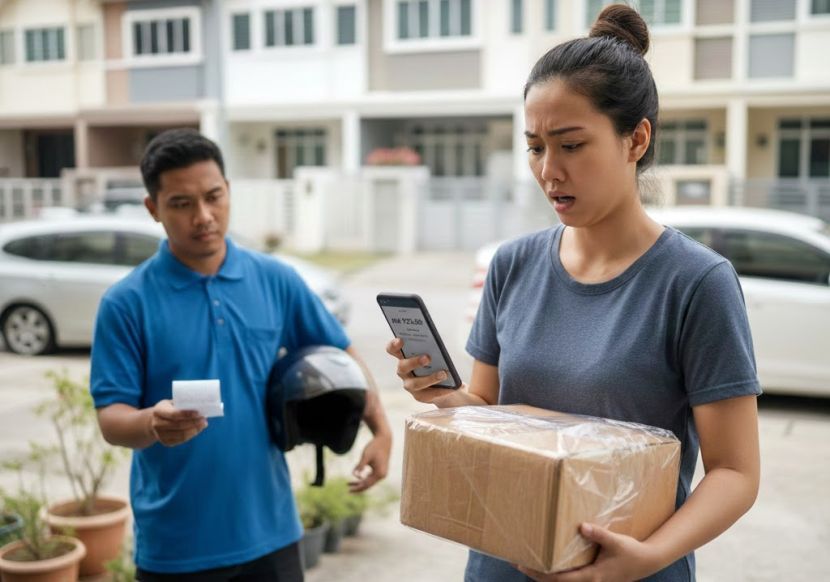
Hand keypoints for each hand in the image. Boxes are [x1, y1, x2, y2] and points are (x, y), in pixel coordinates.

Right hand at [149, 399, 207, 446]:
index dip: (187, 414)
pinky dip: (191, 435)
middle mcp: (157, 424)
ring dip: (195, 430)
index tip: (199, 413)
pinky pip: (181, 440)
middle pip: (179, 425)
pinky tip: (197, 430)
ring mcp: (160, 435)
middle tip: (204, 419)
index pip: (174, 414)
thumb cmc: (168, 408)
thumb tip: (201, 406)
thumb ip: (182, 404)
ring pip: (181, 435)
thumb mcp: (171, 403)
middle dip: (194, 423)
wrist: (154, 421)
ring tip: (203, 424)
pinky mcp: (165, 442)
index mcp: (158, 411)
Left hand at [349, 431, 391, 491]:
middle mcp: (382, 475)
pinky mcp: (381, 469)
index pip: (366, 484)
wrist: (384, 439)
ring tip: (349, 483)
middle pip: (368, 484)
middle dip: (358, 487)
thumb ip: (360, 466)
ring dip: (360, 482)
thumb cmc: (374, 447)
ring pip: (370, 481)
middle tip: (348, 489)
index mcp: (379, 473)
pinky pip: (372, 477)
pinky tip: (358, 476)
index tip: (349, 490)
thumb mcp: (366, 456)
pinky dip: (364, 477)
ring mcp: (383, 473)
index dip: (357, 488)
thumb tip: (355, 475)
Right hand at [385, 338, 459, 403]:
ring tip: (443, 374)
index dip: (394, 345)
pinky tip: (451, 387)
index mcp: (403, 356)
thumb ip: (433, 349)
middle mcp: (403, 371)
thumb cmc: (438, 362)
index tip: (401, 340)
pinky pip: (428, 394)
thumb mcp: (436, 354)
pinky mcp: (419, 396)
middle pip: (403, 366)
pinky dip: (441, 390)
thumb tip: (438, 348)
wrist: (446, 383)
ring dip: (429, 378)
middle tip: (428, 357)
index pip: (392, 350)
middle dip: (414, 362)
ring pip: (415, 383)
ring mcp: (409, 385)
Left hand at [517, 524, 659, 581]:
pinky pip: (570, 579)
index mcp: (592, 577)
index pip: (559, 580)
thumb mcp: (615, 541)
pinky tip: (550, 563)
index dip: (540, 574)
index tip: (524, 565)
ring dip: (546, 575)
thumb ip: (599, 534)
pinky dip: (557, 574)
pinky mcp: (593, 579)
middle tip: (519, 563)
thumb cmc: (630, 552)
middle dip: (537, 575)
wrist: (647, 562)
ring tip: (529, 562)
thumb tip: (582, 527)